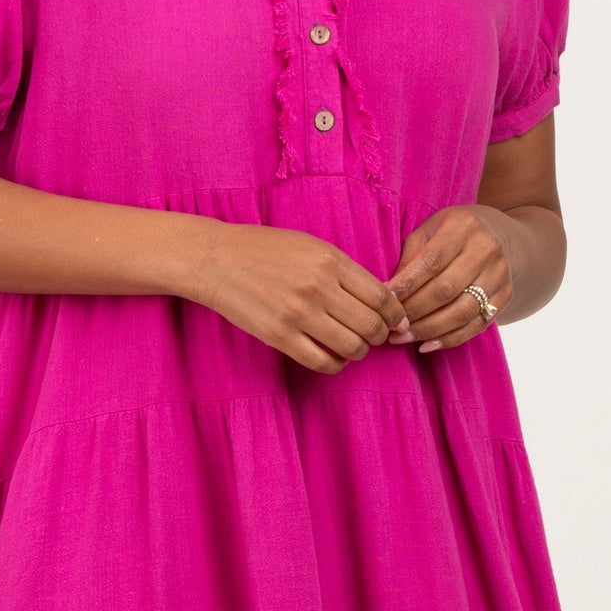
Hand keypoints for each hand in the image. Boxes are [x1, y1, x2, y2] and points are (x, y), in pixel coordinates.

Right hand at [194, 222, 411, 373]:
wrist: (215, 259)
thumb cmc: (264, 249)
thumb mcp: (310, 245)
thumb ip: (344, 270)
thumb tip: (380, 299)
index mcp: (331, 260)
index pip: (382, 296)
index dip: (395, 314)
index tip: (394, 320)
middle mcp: (319, 286)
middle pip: (371, 325)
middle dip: (380, 336)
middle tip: (375, 336)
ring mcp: (298, 313)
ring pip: (352, 347)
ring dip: (359, 352)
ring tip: (353, 346)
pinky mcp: (279, 336)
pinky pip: (322, 362)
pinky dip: (335, 364)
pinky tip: (333, 357)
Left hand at [384, 205, 512, 352]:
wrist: (498, 235)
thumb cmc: (452, 233)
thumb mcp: (428, 232)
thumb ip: (410, 258)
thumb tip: (388, 293)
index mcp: (463, 226)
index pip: (432, 261)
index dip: (407, 284)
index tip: (386, 300)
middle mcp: (486, 249)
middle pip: (446, 289)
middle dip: (414, 311)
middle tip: (392, 324)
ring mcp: (499, 273)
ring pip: (462, 311)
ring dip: (429, 329)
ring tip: (404, 337)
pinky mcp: (505, 295)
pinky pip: (476, 325)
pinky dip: (449, 339)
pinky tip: (426, 345)